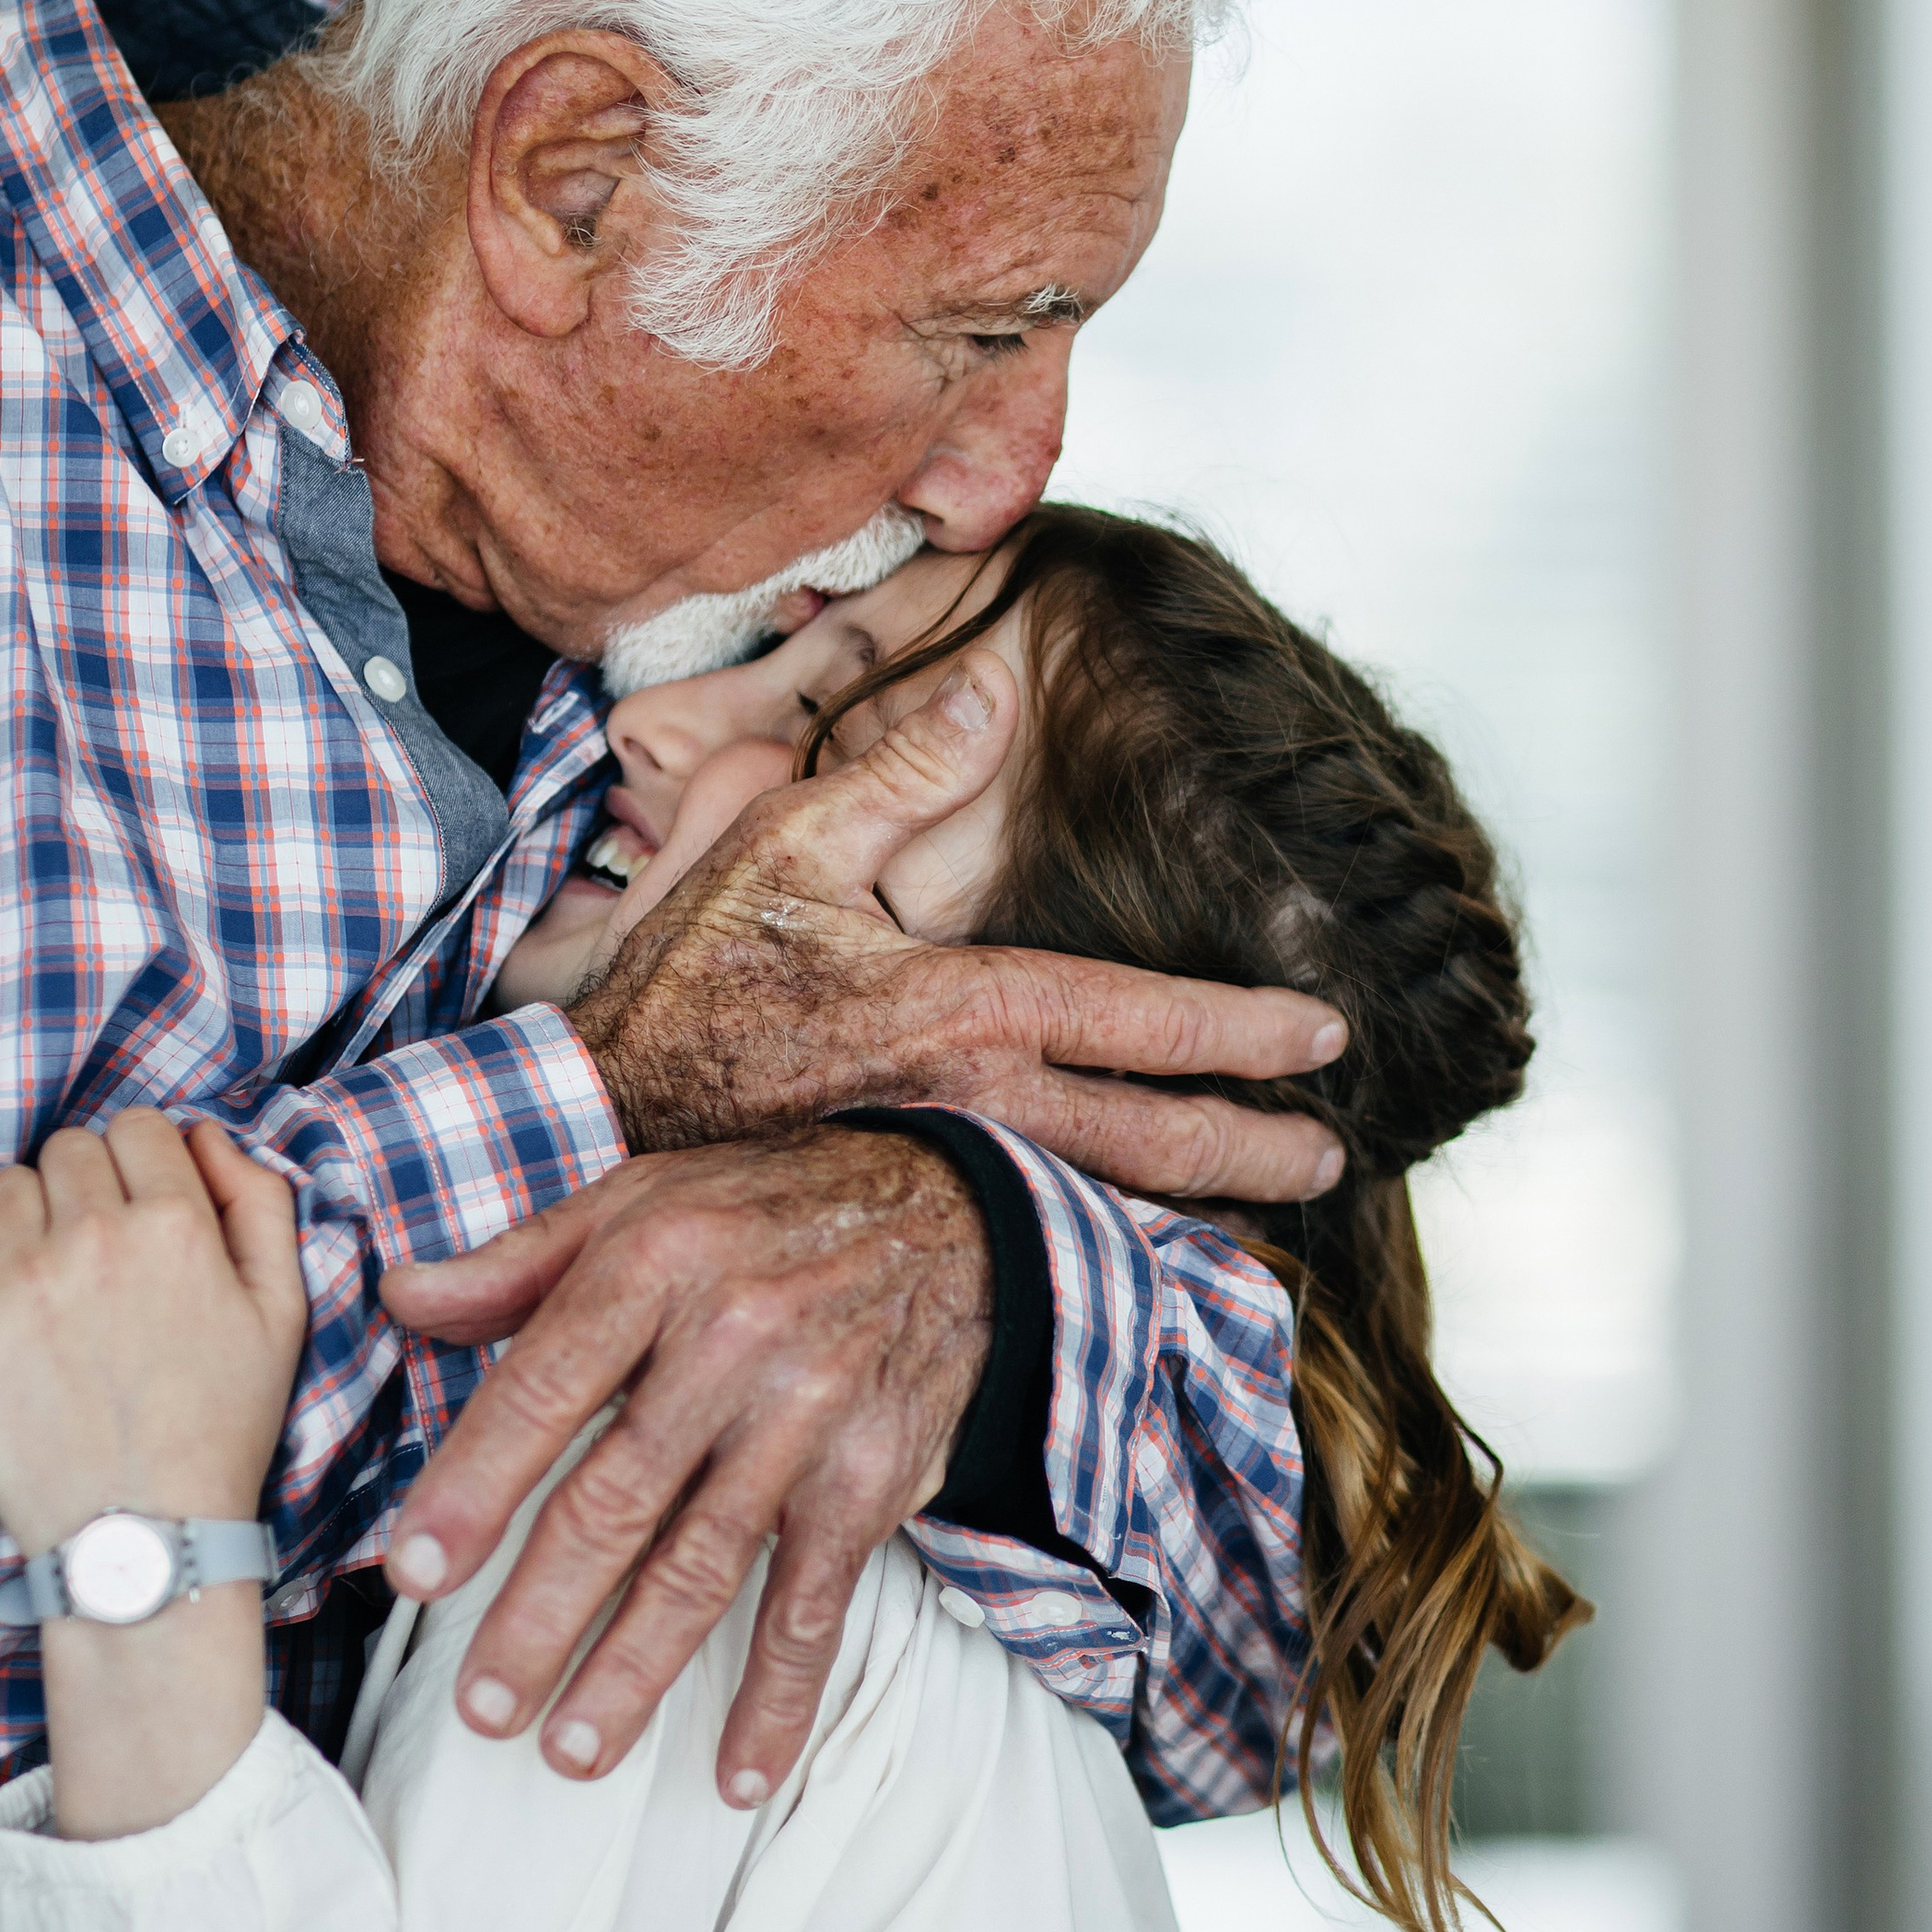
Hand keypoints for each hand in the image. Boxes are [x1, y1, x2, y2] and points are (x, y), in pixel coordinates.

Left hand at [0, 1113, 307, 1557]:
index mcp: (178, 1225)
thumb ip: (260, 1203)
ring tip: (54, 1278)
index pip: (140, 1126)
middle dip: (89, 1184)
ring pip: (9, 1183)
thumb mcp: (283, 1310)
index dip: (145, 1161)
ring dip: (31, 1215)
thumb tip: (204, 1135)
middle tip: (101, 1250)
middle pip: (71, 1147)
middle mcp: (95, 1236)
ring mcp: (21, 1277)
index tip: (143, 1206)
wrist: (143, 1535)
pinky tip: (4, 1286)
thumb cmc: (220, 1425)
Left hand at [380, 1126, 986, 1803]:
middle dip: (539, 1615)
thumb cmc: (763, 1215)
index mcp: (653, 1265)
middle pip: (615, 1501)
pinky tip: (738, 1769)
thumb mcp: (639, 1202)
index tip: (413, 1573)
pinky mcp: (869, 1481)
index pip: (541, 1390)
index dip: (474, 1488)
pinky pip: (815, 1605)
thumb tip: (401, 1301)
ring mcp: (806, 1420)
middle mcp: (731, 1343)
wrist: (951, 1217)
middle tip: (482, 1704)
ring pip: (704, 1567)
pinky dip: (779, 1697)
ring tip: (569, 1750)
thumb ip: (517, 1262)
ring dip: (633, 1673)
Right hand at [569, 649, 1346, 1203]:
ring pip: (1099, 1200)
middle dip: (1253, 1152)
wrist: (598, 1113)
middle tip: (1333, 1156)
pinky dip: (1099, 1230)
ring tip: (1266, 1204)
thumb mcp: (782, 844)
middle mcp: (971, 1108)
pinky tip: (1131, 1234)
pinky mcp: (902, 1209)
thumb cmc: (685, 978)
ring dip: (1192, 1203)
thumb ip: (899, 772)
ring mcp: (939, 1171)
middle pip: (1150, 1147)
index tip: (1330, 1038)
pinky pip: (1029, 1226)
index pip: (1139, 1025)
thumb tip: (995, 697)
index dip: (1244, 1032)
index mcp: (961, 1015)